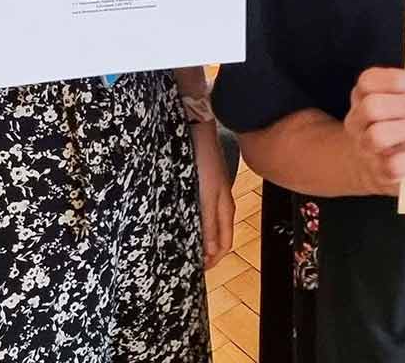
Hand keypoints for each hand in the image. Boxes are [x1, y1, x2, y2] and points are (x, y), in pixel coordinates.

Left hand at [192, 122, 236, 267]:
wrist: (196, 131)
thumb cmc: (204, 163)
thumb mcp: (206, 196)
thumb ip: (209, 224)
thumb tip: (212, 253)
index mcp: (225, 209)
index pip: (224, 245)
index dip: (213, 261)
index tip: (196, 272)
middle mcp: (220, 206)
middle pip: (216, 237)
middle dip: (204, 252)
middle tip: (184, 263)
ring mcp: (211, 196)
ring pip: (207, 226)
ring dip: (198, 239)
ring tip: (180, 247)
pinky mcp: (200, 188)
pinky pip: (198, 213)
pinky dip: (192, 224)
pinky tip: (179, 224)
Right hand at [343, 68, 404, 195]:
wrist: (366, 166)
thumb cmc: (387, 128)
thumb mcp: (386, 104)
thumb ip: (401, 92)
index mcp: (360, 101)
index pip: (367, 82)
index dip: (394, 80)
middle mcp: (357, 124)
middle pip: (371, 107)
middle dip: (404, 105)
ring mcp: (365, 150)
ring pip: (378, 136)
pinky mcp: (379, 173)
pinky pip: (395, 164)